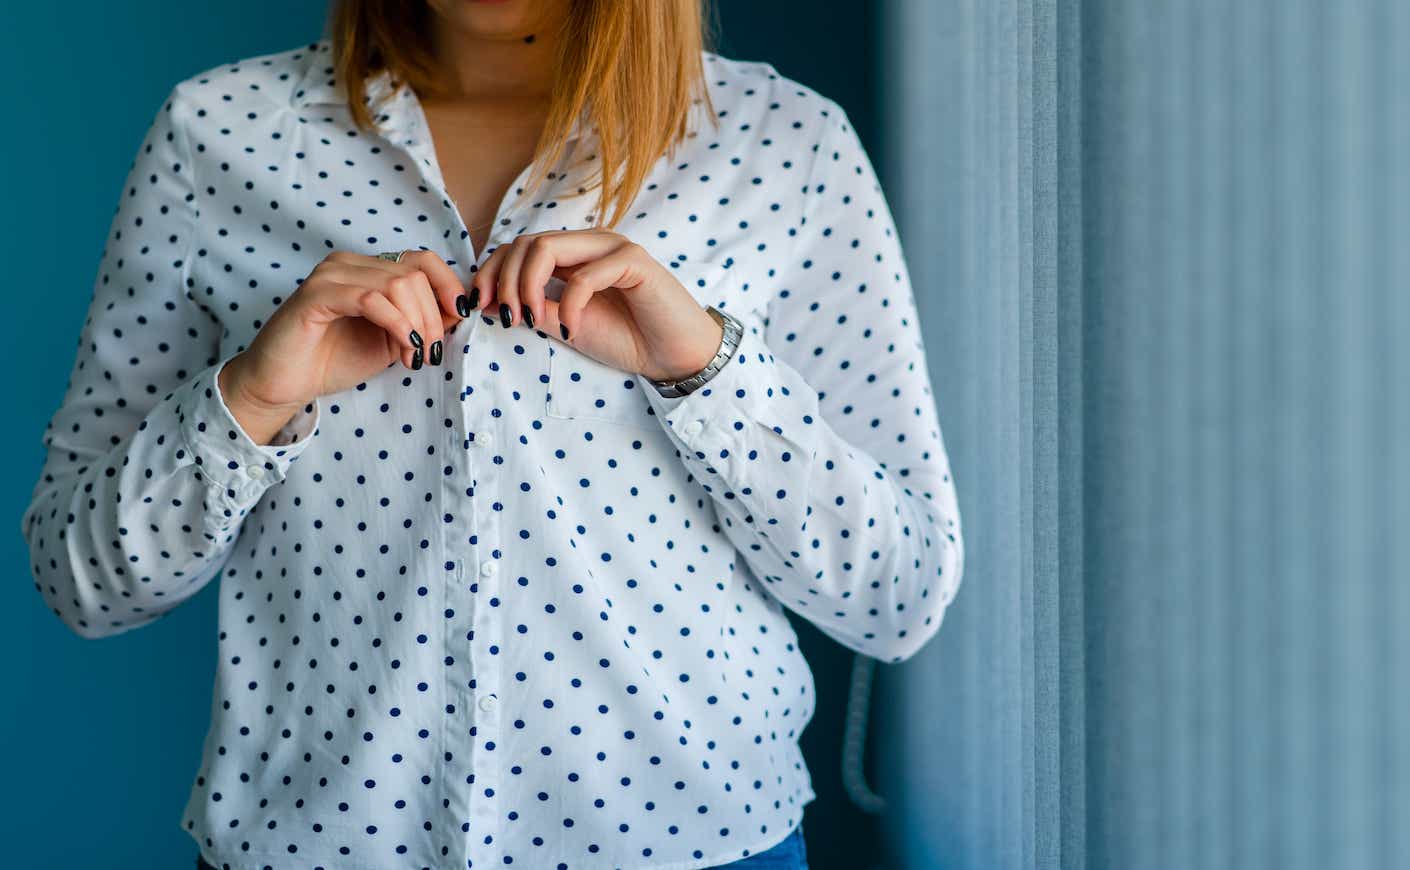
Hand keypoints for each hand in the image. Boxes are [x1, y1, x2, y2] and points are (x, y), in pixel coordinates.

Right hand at [219, 249, 470, 442]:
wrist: (284, 384)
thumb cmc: (334, 361)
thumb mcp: (393, 340)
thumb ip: (422, 321)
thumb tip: (461, 308)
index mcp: (368, 269)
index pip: (422, 260)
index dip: (448, 286)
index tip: (461, 318)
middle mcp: (349, 263)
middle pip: (414, 274)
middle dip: (433, 318)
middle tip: (429, 353)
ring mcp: (331, 275)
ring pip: (397, 284)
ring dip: (417, 324)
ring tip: (414, 356)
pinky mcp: (316, 295)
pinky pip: (371, 299)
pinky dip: (396, 324)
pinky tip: (403, 347)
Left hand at [466, 230, 723, 381]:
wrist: (674, 356)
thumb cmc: (627, 339)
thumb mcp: (566, 324)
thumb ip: (534, 308)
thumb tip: (488, 302)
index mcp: (574, 255)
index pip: (518, 247)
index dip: (491, 272)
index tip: (479, 307)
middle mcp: (590, 244)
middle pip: (526, 243)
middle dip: (504, 281)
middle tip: (508, 319)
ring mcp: (612, 248)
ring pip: (546, 247)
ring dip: (527, 286)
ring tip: (530, 320)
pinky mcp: (634, 262)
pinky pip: (585, 275)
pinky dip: (569, 305)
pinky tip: (570, 330)